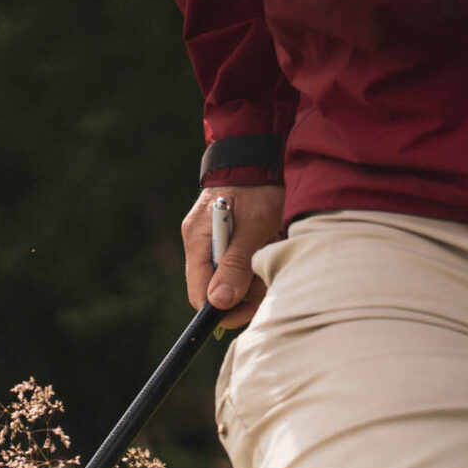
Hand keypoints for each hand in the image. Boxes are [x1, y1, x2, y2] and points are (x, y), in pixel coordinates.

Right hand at [182, 184, 285, 327]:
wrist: (260, 158)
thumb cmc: (258, 187)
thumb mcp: (253, 226)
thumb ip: (236, 263)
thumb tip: (219, 301)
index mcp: (197, 238)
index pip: (199, 292)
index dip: (220, 308)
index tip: (248, 310)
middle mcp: (199, 244)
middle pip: (213, 289)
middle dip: (241, 295)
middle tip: (266, 286)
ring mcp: (211, 243)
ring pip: (228, 281)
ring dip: (251, 281)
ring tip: (270, 261)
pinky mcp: (225, 242)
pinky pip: (235, 267)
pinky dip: (253, 268)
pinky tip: (266, 253)